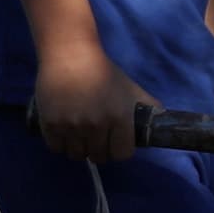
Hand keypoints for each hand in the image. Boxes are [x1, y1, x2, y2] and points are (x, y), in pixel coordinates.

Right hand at [31, 42, 154, 162]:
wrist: (71, 56)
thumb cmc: (103, 71)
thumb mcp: (130, 87)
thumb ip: (147, 105)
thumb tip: (162, 118)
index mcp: (120, 118)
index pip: (122, 154)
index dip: (118, 150)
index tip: (113, 144)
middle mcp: (97, 125)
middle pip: (98, 156)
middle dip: (99, 151)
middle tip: (94, 140)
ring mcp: (72, 126)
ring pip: (76, 155)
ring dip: (79, 148)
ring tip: (78, 136)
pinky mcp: (51, 124)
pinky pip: (56, 148)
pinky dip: (60, 144)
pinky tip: (63, 134)